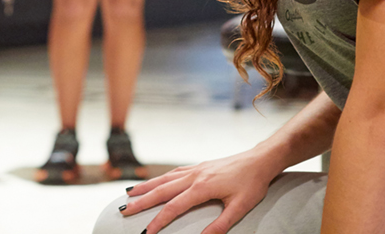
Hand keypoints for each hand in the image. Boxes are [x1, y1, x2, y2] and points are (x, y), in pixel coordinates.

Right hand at [122, 149, 279, 233]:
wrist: (260, 159)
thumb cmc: (252, 184)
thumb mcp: (239, 207)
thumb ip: (220, 225)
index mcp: (202, 187)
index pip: (174, 207)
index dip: (158, 221)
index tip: (146, 232)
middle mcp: (194, 176)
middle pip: (162, 190)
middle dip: (141, 201)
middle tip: (124, 209)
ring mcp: (196, 169)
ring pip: (165, 178)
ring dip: (146, 186)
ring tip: (130, 192)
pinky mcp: (200, 165)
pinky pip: (174, 172)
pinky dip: (161, 177)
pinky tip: (156, 182)